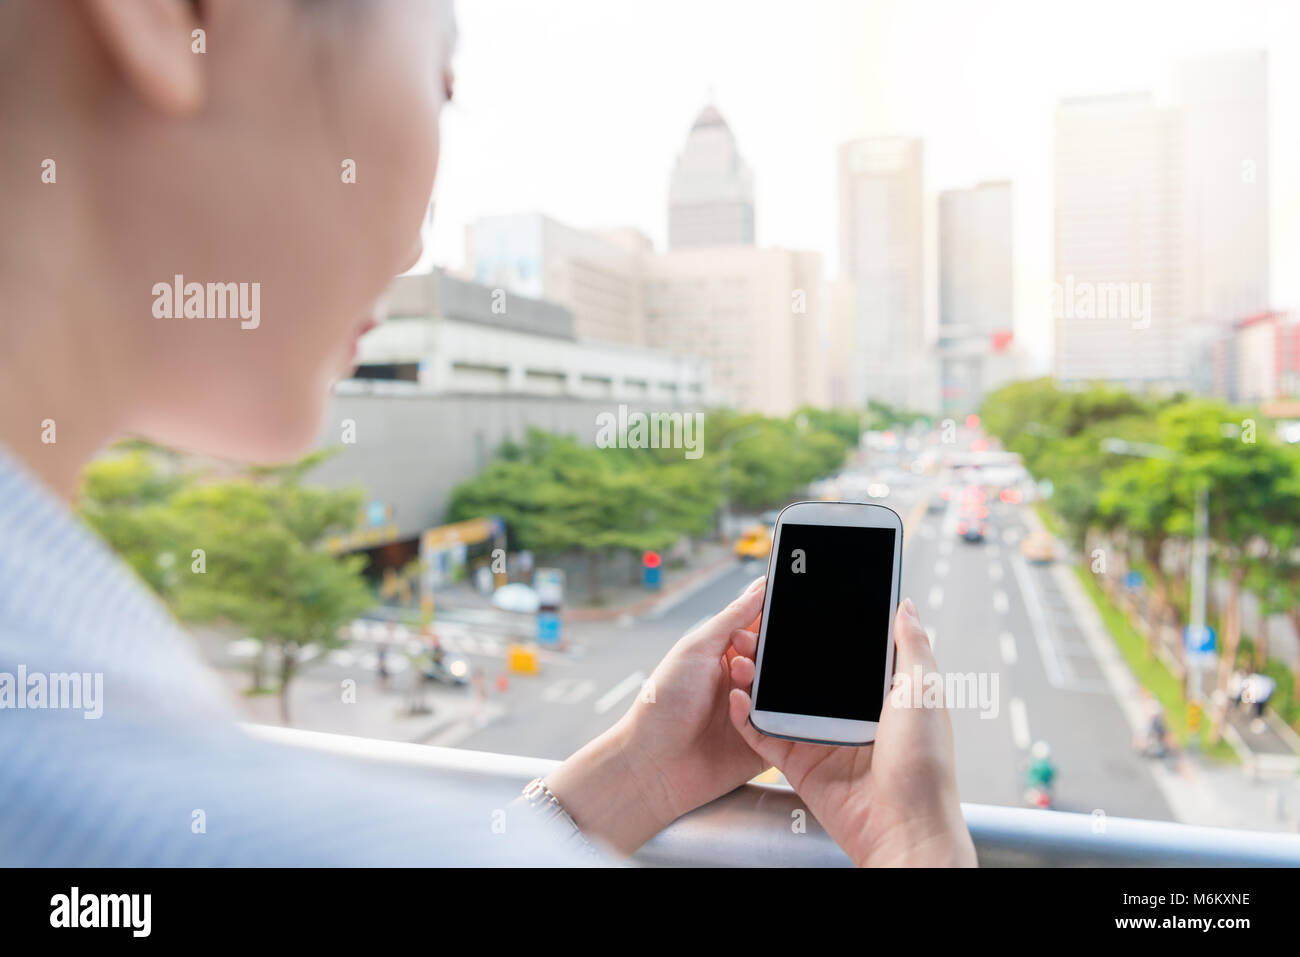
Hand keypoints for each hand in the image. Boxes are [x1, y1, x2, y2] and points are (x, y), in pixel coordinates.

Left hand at [545, 575, 769, 853]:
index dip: (769, 619)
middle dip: (770, 652)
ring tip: (742, 681)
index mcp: (724, 654)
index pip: (759, 628)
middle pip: (776, 658)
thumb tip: (761, 587)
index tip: (780, 610)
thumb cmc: (664, 702)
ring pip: (784, 690)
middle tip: (749, 655)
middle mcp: (742, 680)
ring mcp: (755, 711)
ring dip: (767, 683)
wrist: (654, 764)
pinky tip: (745, 710)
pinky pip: (784, 725)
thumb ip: (732, 618)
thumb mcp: (695, 649)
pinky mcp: (765, 743)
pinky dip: (768, 715)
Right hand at [727, 597, 976, 866]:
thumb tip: (904, 606)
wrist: (905, 828)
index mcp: (880, 695)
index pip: (845, 654)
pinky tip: (738, 696)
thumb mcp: (925, 693)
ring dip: (757, 678)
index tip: (799, 606)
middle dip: (780, 651)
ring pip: (779, 700)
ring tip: (741, 656)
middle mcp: (849, 714)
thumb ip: (911, 646)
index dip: (824, 631)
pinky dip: (746, 717)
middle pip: (805, 674)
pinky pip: (764, 736)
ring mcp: (821, 738)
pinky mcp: (799, 764)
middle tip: (758, 629)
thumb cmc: (925, 766)